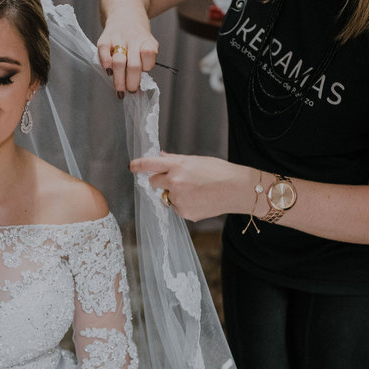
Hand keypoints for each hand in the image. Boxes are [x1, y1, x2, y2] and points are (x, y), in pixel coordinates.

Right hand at [96, 16, 158, 96]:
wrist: (125, 13)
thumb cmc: (137, 36)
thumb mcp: (148, 45)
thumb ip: (145, 62)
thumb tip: (138, 87)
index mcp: (147, 42)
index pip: (149, 56)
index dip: (146, 67)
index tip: (143, 73)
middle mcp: (133, 38)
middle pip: (133, 65)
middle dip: (131, 82)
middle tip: (130, 91)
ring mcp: (118, 38)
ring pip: (119, 62)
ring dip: (119, 79)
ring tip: (120, 89)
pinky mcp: (104, 38)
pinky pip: (103, 52)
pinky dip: (105, 64)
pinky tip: (109, 72)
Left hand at [129, 152, 254, 222]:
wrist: (237, 189)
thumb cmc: (219, 171)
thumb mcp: (196, 160)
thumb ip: (175, 160)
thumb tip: (160, 156)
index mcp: (177, 166)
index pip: (150, 164)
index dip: (138, 165)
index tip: (132, 166)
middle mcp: (175, 182)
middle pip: (154, 182)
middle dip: (160, 181)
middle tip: (177, 180)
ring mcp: (178, 198)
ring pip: (167, 196)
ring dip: (175, 194)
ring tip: (197, 191)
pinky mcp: (184, 212)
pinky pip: (177, 208)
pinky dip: (185, 205)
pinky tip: (200, 200)